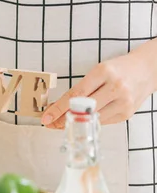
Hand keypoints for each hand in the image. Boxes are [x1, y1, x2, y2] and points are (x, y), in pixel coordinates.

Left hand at [41, 49, 156, 128]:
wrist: (147, 70)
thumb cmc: (118, 70)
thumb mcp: (98, 72)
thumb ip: (80, 90)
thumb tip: (56, 108)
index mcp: (104, 72)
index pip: (75, 95)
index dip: (58, 108)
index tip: (46, 117)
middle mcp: (115, 87)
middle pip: (83, 110)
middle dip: (64, 119)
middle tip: (51, 123)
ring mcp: (123, 102)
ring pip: (92, 119)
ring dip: (76, 122)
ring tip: (65, 121)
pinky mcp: (127, 114)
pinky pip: (102, 122)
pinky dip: (90, 121)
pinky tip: (84, 118)